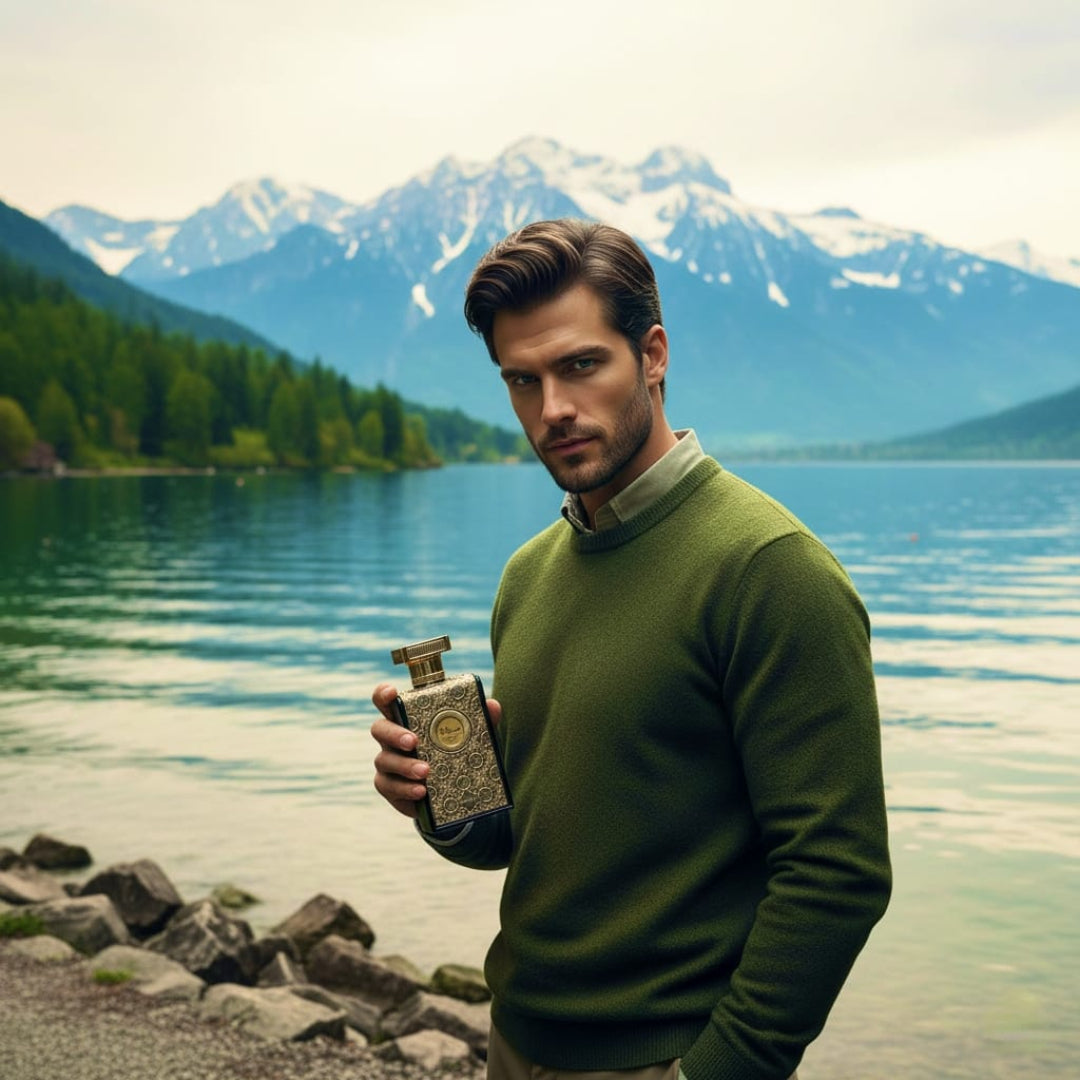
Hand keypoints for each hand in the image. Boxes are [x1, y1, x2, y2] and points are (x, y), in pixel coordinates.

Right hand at [369, 682, 501, 818]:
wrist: (451, 789)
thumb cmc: (454, 750)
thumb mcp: (469, 735)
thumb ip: (480, 720)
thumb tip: (493, 705)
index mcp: (406, 717)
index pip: (386, 700)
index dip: (384, 694)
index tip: (392, 693)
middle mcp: (392, 738)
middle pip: (380, 728)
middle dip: (394, 733)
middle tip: (414, 741)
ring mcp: (388, 763)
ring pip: (384, 760)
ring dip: (405, 765)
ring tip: (426, 771)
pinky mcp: (391, 787)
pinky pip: (390, 787)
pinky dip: (405, 789)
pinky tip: (421, 791)